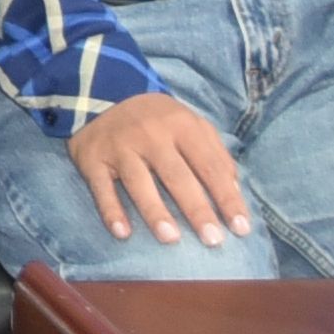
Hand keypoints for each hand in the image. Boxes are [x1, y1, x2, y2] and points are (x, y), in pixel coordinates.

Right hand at [68, 93, 250, 247]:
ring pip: (139, 182)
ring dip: (155, 211)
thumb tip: (234, 192)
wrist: (101, 94)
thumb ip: (214, 153)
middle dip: (196, 209)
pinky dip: (110, 210)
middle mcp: (151, 134)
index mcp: (181, 125)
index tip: (240, 227)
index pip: (209, 165)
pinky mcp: (93, 158)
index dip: (226, 197)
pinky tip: (123, 233)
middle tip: (213, 240)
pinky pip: (101, 188)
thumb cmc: (157, 120)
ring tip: (171, 239)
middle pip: (177, 176)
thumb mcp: (190, 124)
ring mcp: (120, 146)